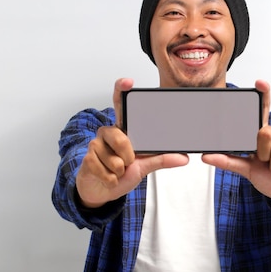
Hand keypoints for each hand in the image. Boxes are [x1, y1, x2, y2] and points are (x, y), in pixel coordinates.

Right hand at [75, 78, 187, 207]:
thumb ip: (161, 160)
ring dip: (119, 172)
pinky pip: (107, 171)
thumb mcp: (145, 167)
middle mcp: (108, 132)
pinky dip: (111, 180)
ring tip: (116, 171)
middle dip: (128, 158)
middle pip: (122, 140)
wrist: (101, 190)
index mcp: (122, 129)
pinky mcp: (87, 158)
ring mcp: (95, 144)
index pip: (120, 104)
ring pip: (116, 160)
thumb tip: (183, 158)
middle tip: (128, 163)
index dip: (121, 90)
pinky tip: (107, 177)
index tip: (128, 81)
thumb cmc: (122, 173)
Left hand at [202, 80, 270, 203]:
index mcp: (263, 134)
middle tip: (266, 163)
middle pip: (265, 133)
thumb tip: (206, 155)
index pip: (263, 109)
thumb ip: (227, 161)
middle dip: (263, 155)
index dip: (263, 94)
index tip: (260, 82)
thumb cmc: (269, 178)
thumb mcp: (246, 170)